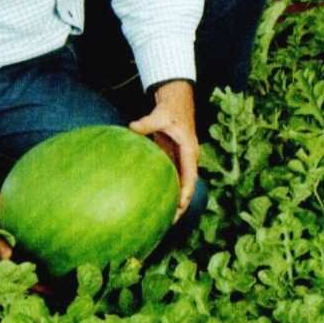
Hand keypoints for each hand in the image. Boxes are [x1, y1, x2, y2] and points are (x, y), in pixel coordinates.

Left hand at [130, 79, 198, 220]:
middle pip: (187, 186)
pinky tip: (155, 203)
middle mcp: (187, 158)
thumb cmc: (170, 107)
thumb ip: (147, 122)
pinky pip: (171, 178)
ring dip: (174, 202)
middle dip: (181, 205)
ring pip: (180, 185)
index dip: (186, 191)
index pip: (191, 175)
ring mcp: (180, 160)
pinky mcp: (172, 158)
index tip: (180, 205)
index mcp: (189, 150)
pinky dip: (166, 191)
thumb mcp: (160, 114)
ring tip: (164, 220)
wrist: (176, 100)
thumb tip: (132, 127)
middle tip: (170, 222)